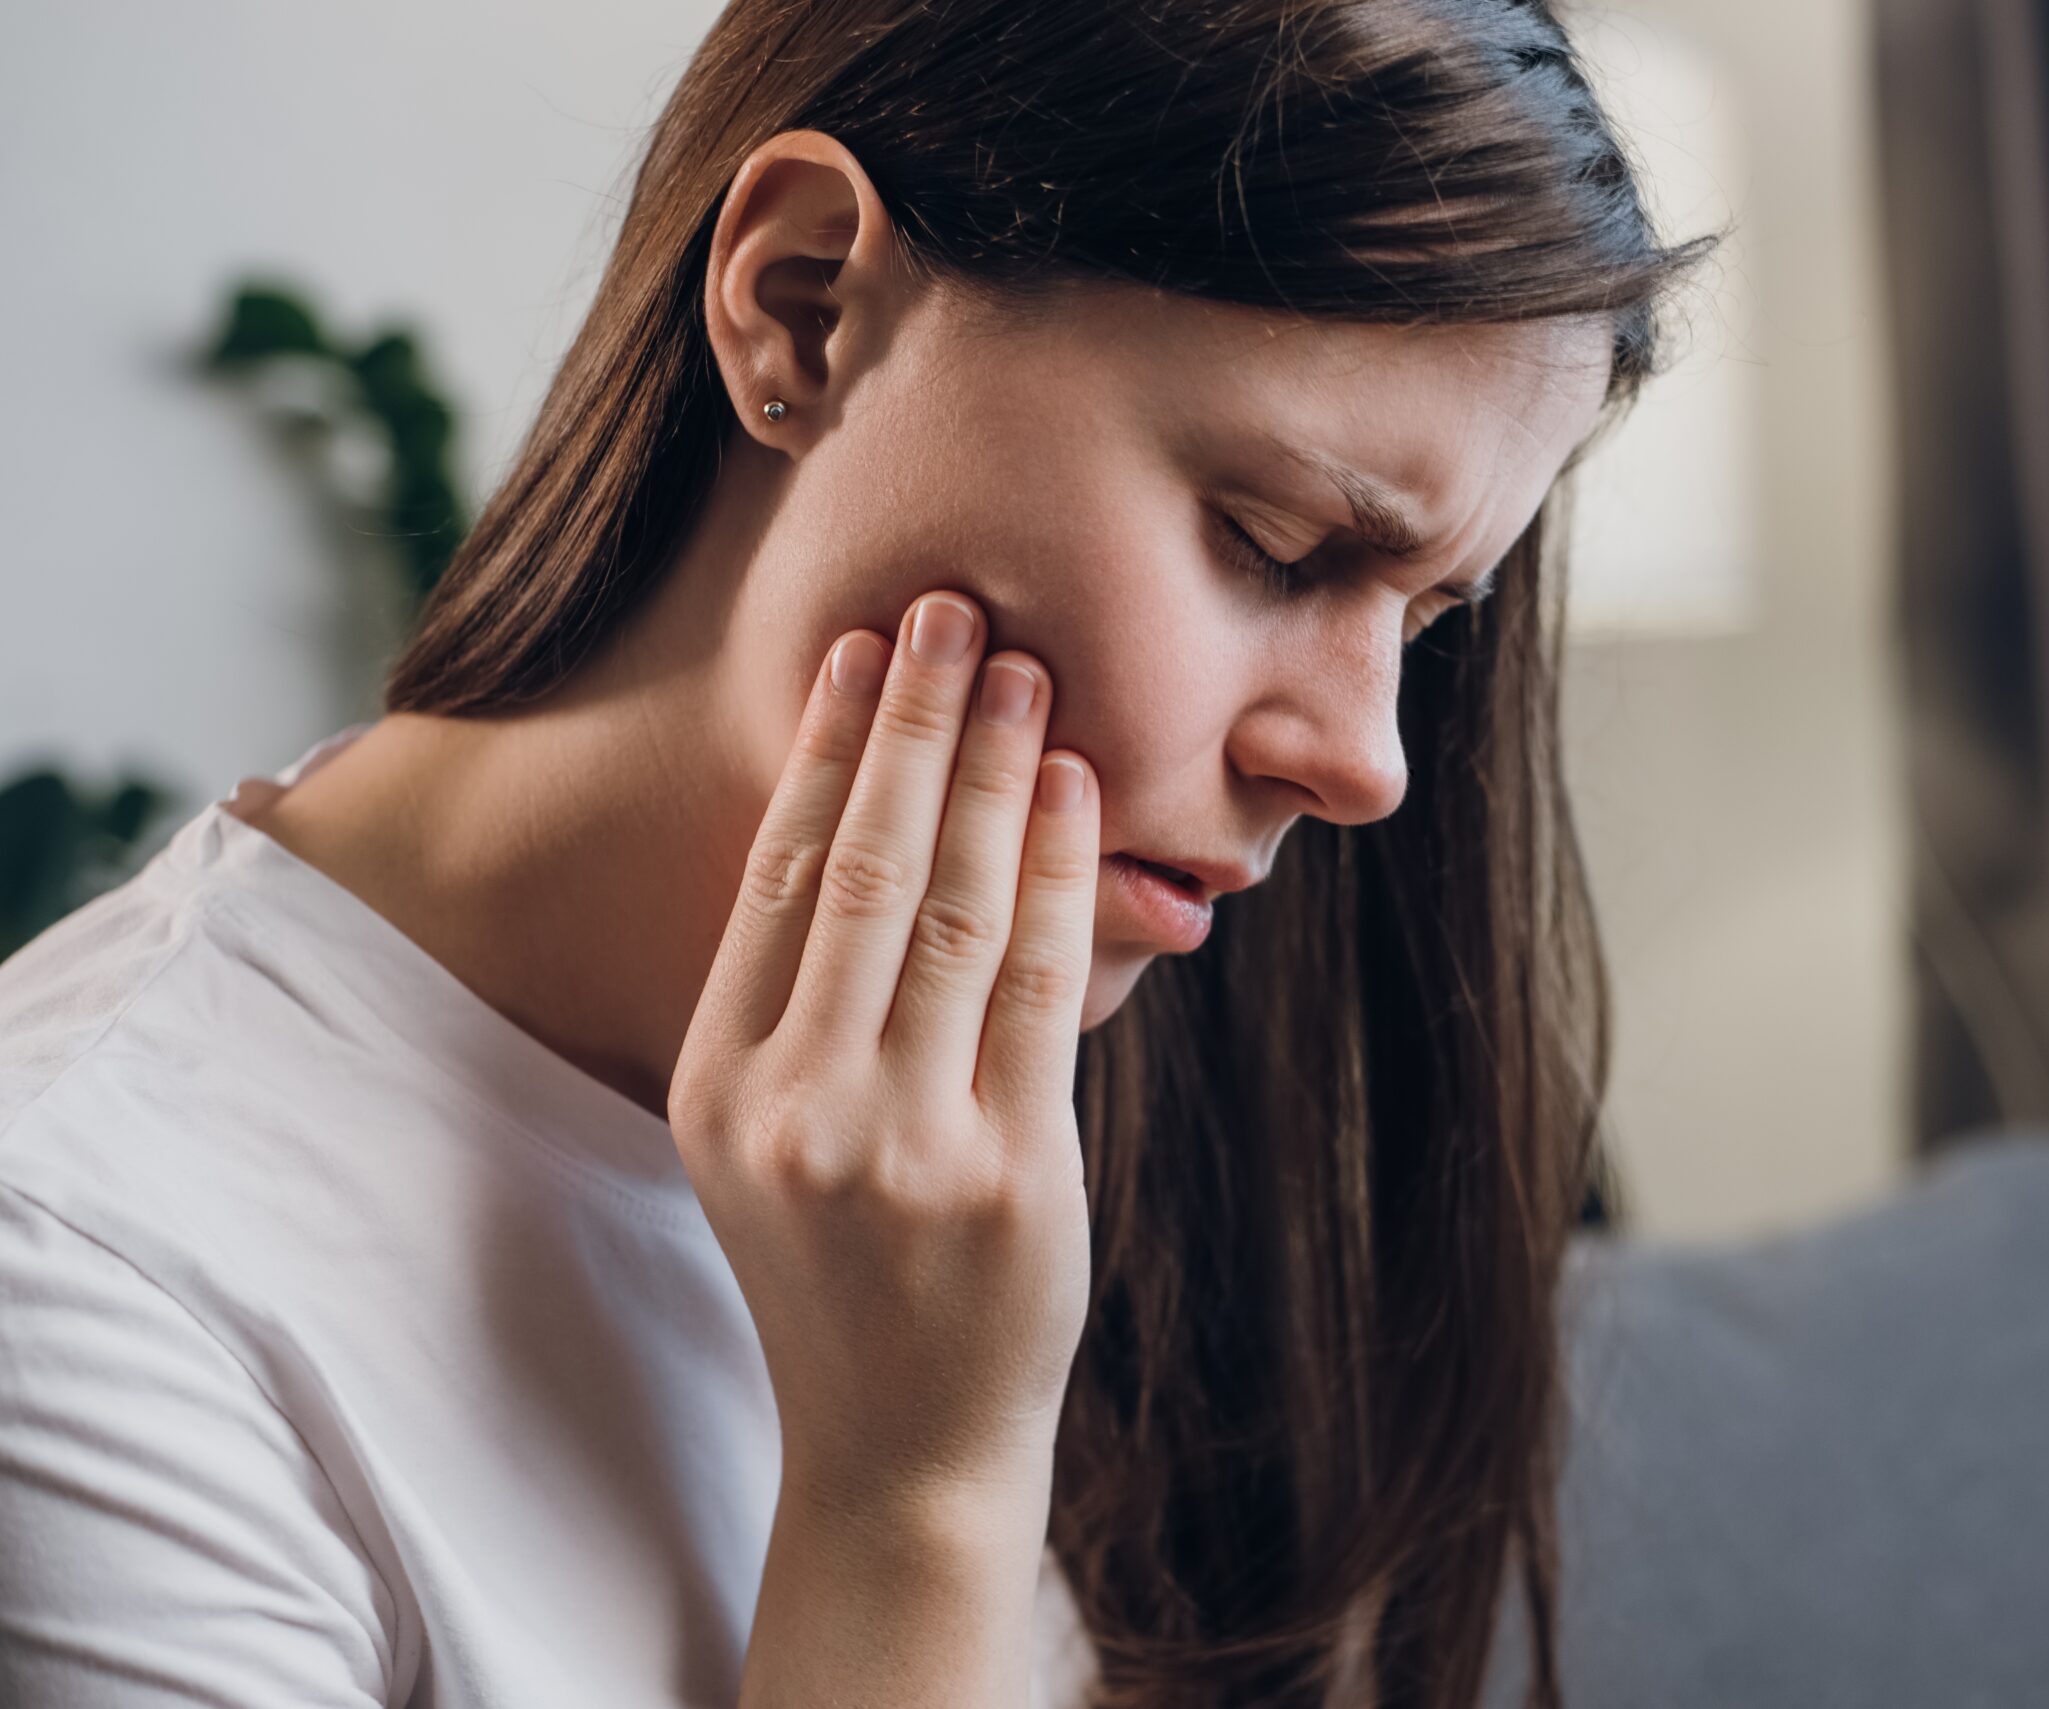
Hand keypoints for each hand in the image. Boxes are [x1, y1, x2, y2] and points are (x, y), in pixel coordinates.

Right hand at [668, 588, 1099, 1514]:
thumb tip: (872, 823)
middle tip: (947, 605)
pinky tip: (1069, 789)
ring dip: (991, 771)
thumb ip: (800, 1010)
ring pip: (950, 908)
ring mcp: (901, 1144)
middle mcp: (794, 1108)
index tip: (856, 653)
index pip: (771, 880)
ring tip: (1020, 668)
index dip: (819, 752)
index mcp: (718, 1088)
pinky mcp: (1009, 1172)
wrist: (901, 1448)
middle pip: (857, 869)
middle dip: (908, 723)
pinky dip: (1055, 871)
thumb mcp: (770, 1148)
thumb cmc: (846, 1277)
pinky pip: (1036, 984)